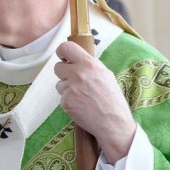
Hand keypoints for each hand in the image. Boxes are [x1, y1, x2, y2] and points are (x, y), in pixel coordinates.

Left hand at [53, 40, 135, 163]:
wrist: (113, 122)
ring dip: (67, 89)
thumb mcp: (105, 75)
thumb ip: (89, 66)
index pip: (66, 48)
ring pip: (59, 84)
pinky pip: (61, 98)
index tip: (64, 57)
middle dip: (64, 74)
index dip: (62, 52)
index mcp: (90, 64)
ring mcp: (70, 88)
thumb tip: (77, 60)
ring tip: (82, 97)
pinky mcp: (65, 101)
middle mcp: (78, 73)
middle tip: (75, 81)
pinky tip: (80, 106)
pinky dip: (68, 102)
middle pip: (57, 67)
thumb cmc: (112, 99)